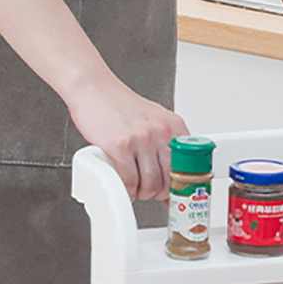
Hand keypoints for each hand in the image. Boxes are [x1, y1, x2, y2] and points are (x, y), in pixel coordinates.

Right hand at [67, 74, 187, 200]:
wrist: (93, 88)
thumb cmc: (120, 106)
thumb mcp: (153, 121)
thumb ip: (165, 146)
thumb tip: (174, 182)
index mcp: (174, 125)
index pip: (189, 167)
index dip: (181, 186)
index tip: (174, 194)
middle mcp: (160, 130)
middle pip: (169, 180)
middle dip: (159, 193)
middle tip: (149, 191)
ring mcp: (141, 138)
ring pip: (150, 185)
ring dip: (142, 193)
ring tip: (135, 188)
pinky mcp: (119, 145)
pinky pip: (128, 181)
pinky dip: (126, 190)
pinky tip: (124, 185)